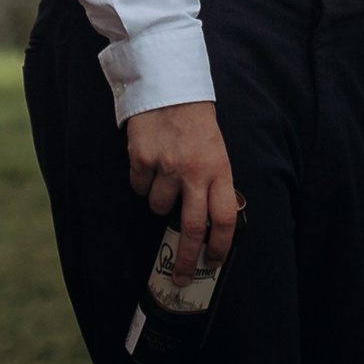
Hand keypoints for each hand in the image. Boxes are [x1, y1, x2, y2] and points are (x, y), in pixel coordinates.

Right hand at [123, 100, 239, 283]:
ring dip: (159, 201)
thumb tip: (208, 223)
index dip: (220, 246)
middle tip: (182, 278)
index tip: (214, 263)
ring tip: (163, 175)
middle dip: (187, 259)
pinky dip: (142, 181)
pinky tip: (148, 160)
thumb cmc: (195, 121)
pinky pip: (139, 187)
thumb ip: (212, 182)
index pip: (224, 218)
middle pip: (192, 228)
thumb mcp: (215, 150)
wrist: (169, 86)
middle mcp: (194, 172)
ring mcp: (166, 167)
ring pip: (159, 207)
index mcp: (219, 169)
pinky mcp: (142, 159)